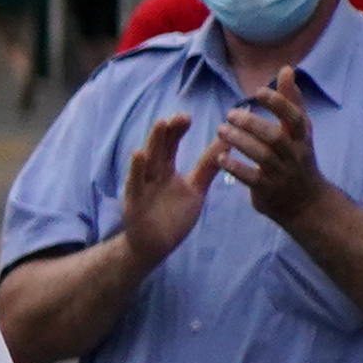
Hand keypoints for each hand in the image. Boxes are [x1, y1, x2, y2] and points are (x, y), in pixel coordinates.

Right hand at [111, 112, 206, 264]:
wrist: (154, 245)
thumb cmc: (173, 216)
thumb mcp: (195, 189)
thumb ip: (208, 167)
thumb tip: (228, 143)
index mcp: (165, 170)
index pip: (171, 145)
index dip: (178, 130)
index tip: (189, 116)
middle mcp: (152, 174)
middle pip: (160, 148)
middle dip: (169, 132)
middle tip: (181, 116)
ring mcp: (142, 187)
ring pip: (148, 161)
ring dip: (153, 142)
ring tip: (161, 124)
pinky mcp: (134, 202)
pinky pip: (135, 184)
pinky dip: (136, 170)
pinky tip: (138, 154)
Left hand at [204, 93, 330, 234]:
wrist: (308, 203)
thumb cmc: (299, 158)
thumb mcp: (299, 131)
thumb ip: (291, 101)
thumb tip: (286, 69)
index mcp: (302, 137)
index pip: (295, 117)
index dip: (279, 103)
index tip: (258, 91)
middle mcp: (294, 154)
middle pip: (275, 137)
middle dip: (252, 124)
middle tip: (230, 113)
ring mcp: (281, 173)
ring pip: (262, 156)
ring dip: (240, 142)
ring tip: (221, 130)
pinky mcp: (267, 190)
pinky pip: (251, 178)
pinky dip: (235, 167)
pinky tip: (219, 157)